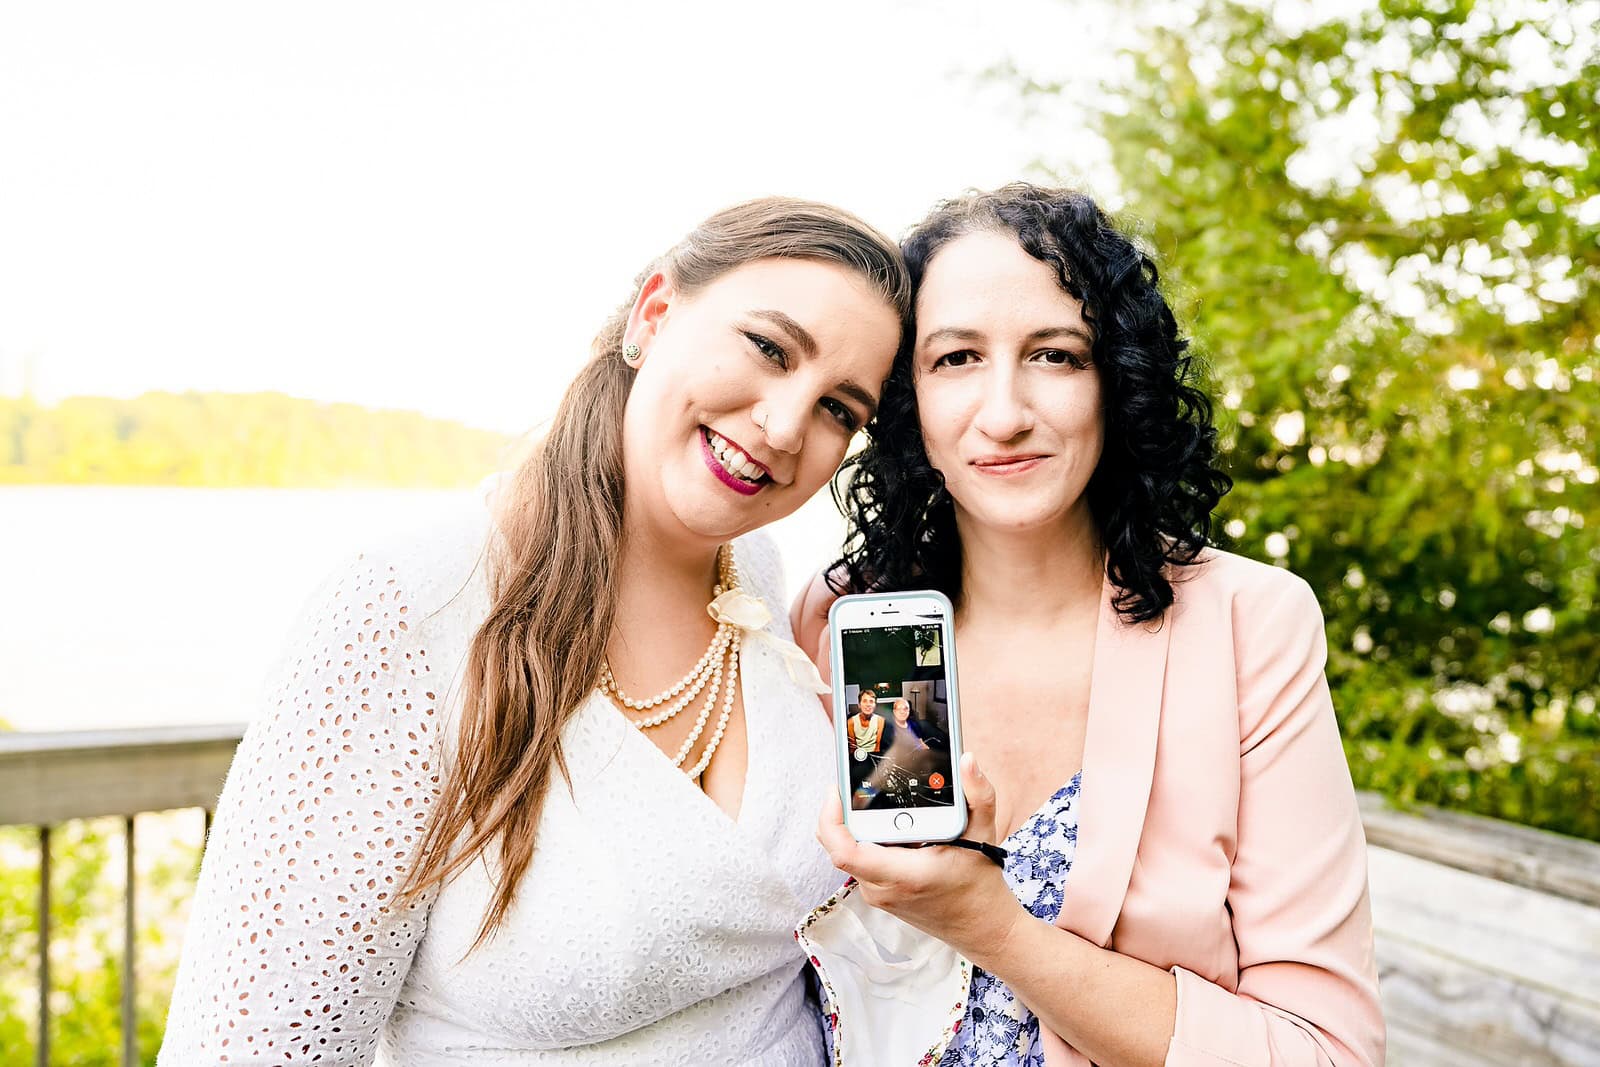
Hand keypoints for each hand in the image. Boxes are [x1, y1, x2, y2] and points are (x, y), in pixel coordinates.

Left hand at [817, 752, 1027, 962]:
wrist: (980, 927)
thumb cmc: (980, 883)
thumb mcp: (984, 834)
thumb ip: (978, 794)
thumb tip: (967, 760)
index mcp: (903, 874)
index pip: (845, 852)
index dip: (830, 819)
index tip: (837, 791)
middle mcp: (883, 888)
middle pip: (837, 847)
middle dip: (839, 811)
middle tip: (854, 782)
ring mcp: (877, 894)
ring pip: (846, 853)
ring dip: (852, 825)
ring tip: (870, 798)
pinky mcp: (878, 893)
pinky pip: (858, 861)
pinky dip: (863, 839)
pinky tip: (883, 821)